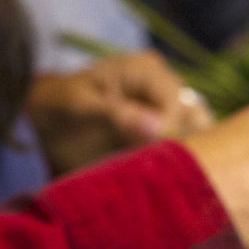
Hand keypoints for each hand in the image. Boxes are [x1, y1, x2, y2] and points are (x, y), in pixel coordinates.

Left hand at [28, 51, 216, 171]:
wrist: (48, 123)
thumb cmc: (59, 107)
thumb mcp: (79, 106)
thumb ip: (116, 114)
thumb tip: (156, 127)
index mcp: (147, 70)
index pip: (178, 106)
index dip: (168, 135)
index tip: (147, 159)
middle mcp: (166, 87)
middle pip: (197, 121)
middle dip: (183, 148)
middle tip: (155, 172)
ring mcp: (170, 111)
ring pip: (199, 137)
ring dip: (184, 159)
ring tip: (158, 177)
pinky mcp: (168, 134)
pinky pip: (188, 150)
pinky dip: (180, 165)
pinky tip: (161, 178)